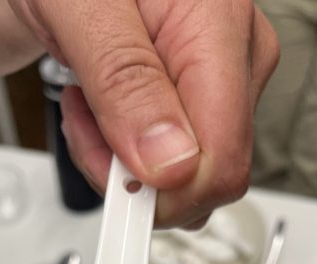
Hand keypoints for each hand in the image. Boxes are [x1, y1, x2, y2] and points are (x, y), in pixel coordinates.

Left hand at [9, 0, 277, 226]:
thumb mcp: (79, 10)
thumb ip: (125, 82)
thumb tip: (171, 163)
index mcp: (219, 27)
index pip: (221, 163)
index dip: (162, 193)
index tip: (110, 181)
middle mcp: (236, 59)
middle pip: (204, 179)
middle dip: (134, 175)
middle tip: (87, 122)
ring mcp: (225, 82)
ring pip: (188, 180)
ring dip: (124, 165)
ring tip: (91, 105)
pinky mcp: (204, 101)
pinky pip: (176, 164)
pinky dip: (128, 154)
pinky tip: (108, 110)